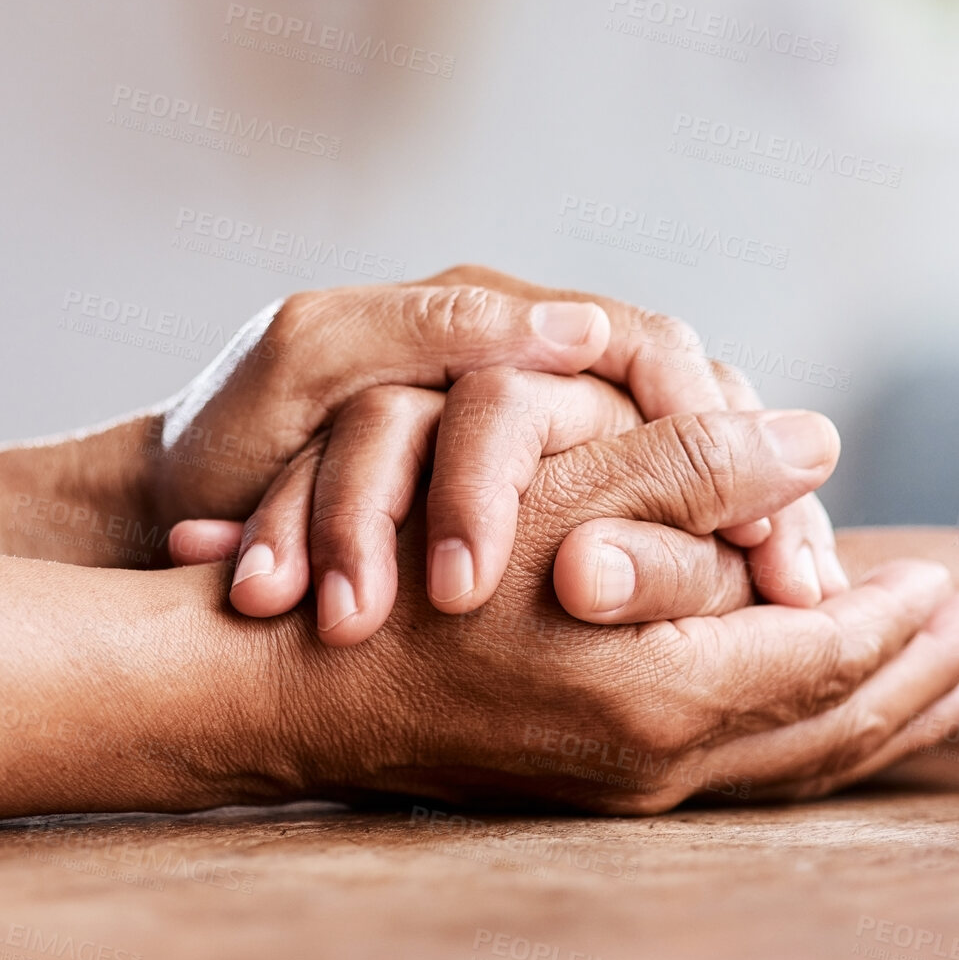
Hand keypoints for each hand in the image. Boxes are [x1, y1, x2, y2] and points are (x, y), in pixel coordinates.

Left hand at [165, 266, 847, 642]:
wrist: (170, 533)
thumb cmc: (230, 440)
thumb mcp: (312, 358)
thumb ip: (432, 326)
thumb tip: (587, 327)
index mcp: (499, 330)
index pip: (649, 350)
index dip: (704, 421)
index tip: (733, 506)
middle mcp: (538, 389)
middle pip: (677, 432)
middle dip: (724, 512)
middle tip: (776, 588)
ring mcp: (539, 467)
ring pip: (667, 499)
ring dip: (715, 561)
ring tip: (788, 608)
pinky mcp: (529, 540)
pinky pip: (623, 554)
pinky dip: (669, 599)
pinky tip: (723, 633)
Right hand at [235, 409, 958, 810]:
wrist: (285, 688)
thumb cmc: (402, 579)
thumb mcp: (545, 500)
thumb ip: (688, 469)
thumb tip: (816, 437)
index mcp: (666, 688)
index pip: (831, 656)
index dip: (908, 617)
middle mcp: (663, 760)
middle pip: (835, 726)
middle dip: (925, 677)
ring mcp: (631, 786)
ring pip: (797, 763)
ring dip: (884, 721)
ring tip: (957, 693)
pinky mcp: (600, 784)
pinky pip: (746, 775)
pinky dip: (812, 744)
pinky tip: (828, 721)